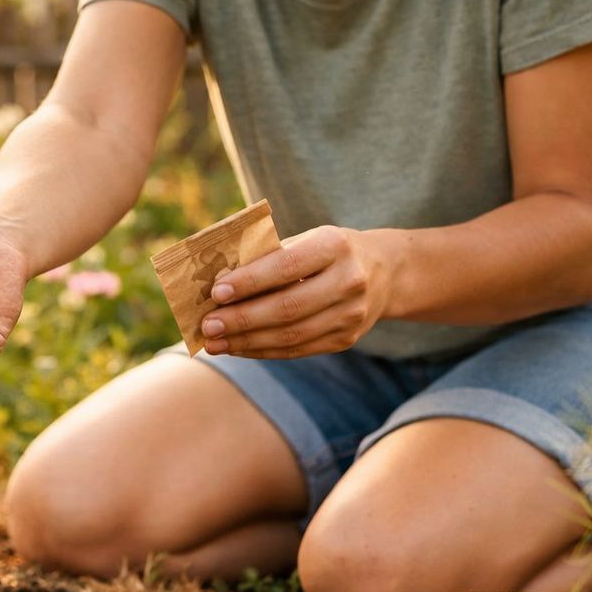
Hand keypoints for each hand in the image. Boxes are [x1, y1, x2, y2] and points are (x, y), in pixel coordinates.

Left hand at [201, 226, 390, 357]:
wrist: (385, 271)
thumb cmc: (327, 251)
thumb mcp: (306, 240)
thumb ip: (268, 258)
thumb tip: (217, 286)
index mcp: (335, 245)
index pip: (286, 266)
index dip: (250, 281)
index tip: (216, 292)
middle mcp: (349, 281)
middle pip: (288, 307)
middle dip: (241, 319)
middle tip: (207, 325)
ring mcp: (351, 315)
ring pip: (291, 336)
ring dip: (246, 342)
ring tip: (214, 342)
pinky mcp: (346, 339)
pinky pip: (298, 350)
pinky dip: (262, 351)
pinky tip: (237, 348)